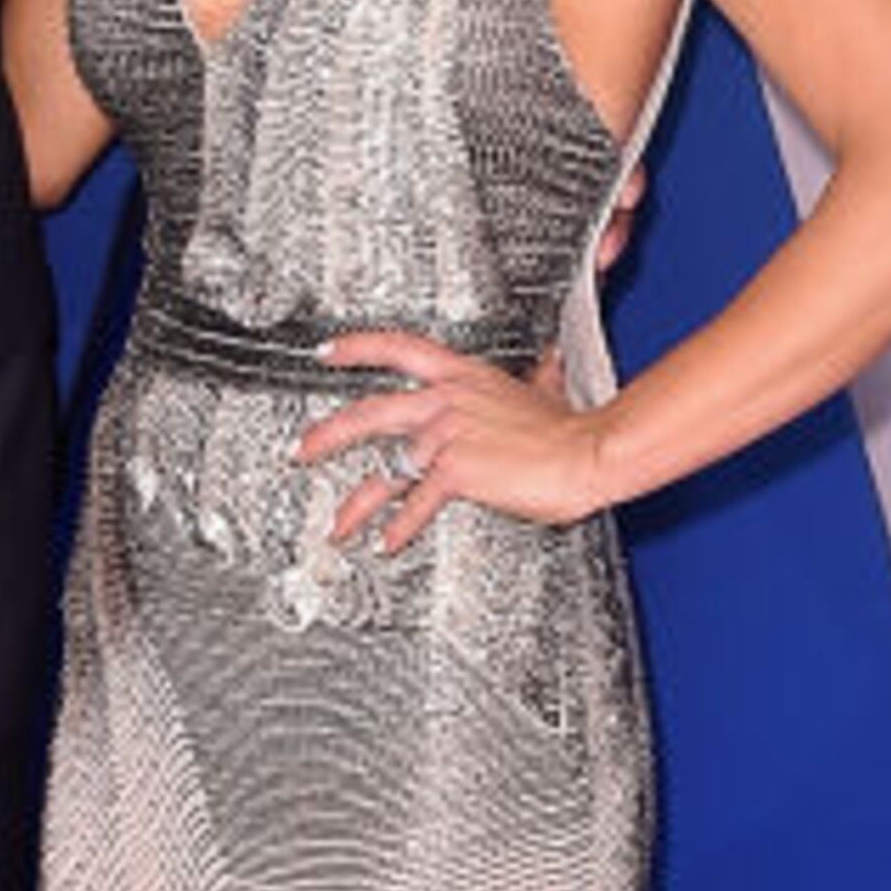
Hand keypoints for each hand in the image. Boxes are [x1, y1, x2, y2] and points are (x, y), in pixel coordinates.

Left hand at [300, 335, 610, 552]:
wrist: (587, 452)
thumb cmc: (572, 429)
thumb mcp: (548, 388)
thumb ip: (535, 379)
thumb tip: (545, 368)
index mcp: (464, 375)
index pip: (399, 347)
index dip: (356, 347)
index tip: (327, 353)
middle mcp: (447, 400)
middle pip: (370, 411)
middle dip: (328, 435)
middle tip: (302, 450)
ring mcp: (447, 435)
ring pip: (384, 465)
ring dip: (356, 501)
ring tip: (337, 523)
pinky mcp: (455, 471)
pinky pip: (414, 502)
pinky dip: (399, 527)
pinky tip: (387, 542)